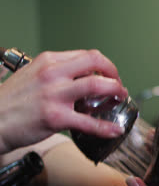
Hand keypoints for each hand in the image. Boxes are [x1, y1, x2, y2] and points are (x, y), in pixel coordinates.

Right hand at [0, 50, 127, 153]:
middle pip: (95, 63)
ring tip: (120, 97)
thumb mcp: (33, 74)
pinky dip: (105, 127)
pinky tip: (114, 130)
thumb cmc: (11, 100)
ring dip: (115, 90)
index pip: (87, 55)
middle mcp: (53, 74)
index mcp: (49, 62)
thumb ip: (57, 72)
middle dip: (114, 73)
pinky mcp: (55, 117)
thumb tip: (82, 76)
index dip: (105, 65)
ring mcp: (55, 95)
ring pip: (96, 85)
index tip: (110, 74)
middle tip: (118, 84)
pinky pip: (88, 122)